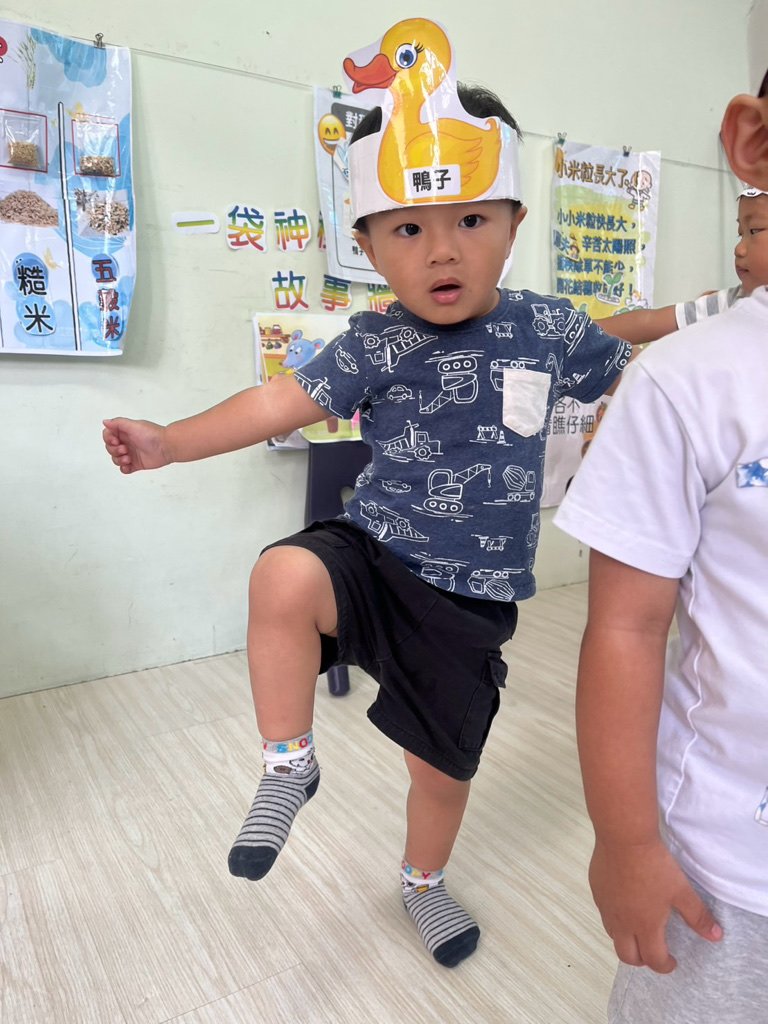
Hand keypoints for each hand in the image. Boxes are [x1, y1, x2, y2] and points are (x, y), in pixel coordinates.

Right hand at [102, 417, 171, 473]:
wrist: (167, 447)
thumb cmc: (152, 435)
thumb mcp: (133, 425)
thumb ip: (118, 423)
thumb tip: (105, 422)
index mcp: (125, 432)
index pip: (108, 435)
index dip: (108, 439)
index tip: (116, 440)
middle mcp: (127, 442)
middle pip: (110, 448)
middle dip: (114, 450)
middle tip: (125, 449)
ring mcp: (131, 454)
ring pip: (115, 459)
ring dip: (119, 460)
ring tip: (129, 458)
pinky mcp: (136, 464)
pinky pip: (124, 469)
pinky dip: (124, 468)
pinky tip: (129, 465)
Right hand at [589, 837, 721, 973]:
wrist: (623, 837)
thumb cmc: (653, 864)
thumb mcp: (681, 890)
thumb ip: (698, 916)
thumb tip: (715, 936)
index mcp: (645, 926)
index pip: (653, 959)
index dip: (665, 965)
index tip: (672, 961)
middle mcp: (622, 921)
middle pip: (627, 956)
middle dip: (642, 960)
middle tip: (653, 952)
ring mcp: (606, 906)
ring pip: (613, 935)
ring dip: (626, 940)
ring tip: (638, 929)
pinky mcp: (597, 890)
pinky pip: (604, 912)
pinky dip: (615, 917)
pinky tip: (623, 902)